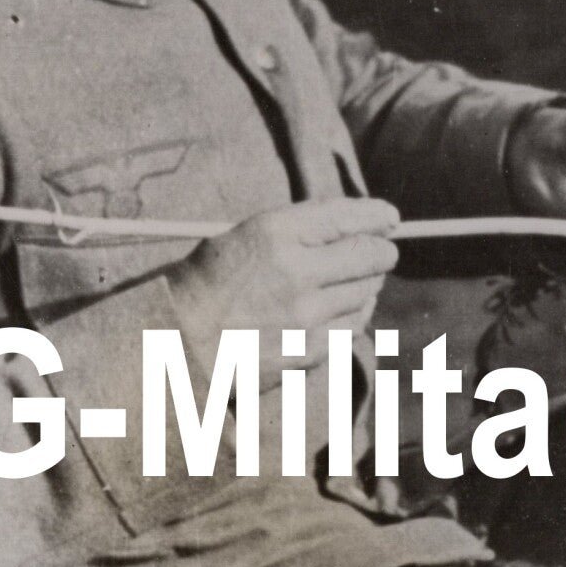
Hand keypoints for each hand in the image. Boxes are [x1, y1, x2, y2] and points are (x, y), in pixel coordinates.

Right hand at [169, 198, 398, 379]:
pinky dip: (353, 318)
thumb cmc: (206, 283)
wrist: (175, 342)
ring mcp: (306, 314)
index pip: (349, 216)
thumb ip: (298, 230)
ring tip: (352, 284)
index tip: (390, 219)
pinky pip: (352, 328)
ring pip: (366, 294)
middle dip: (381, 253)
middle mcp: (297, 270)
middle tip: (381, 253)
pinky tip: (339, 313)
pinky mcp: (309, 349)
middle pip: (371, 257)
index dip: (377, 216)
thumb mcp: (243, 236)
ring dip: (367, 286)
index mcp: (275, 231)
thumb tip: (356, 227)